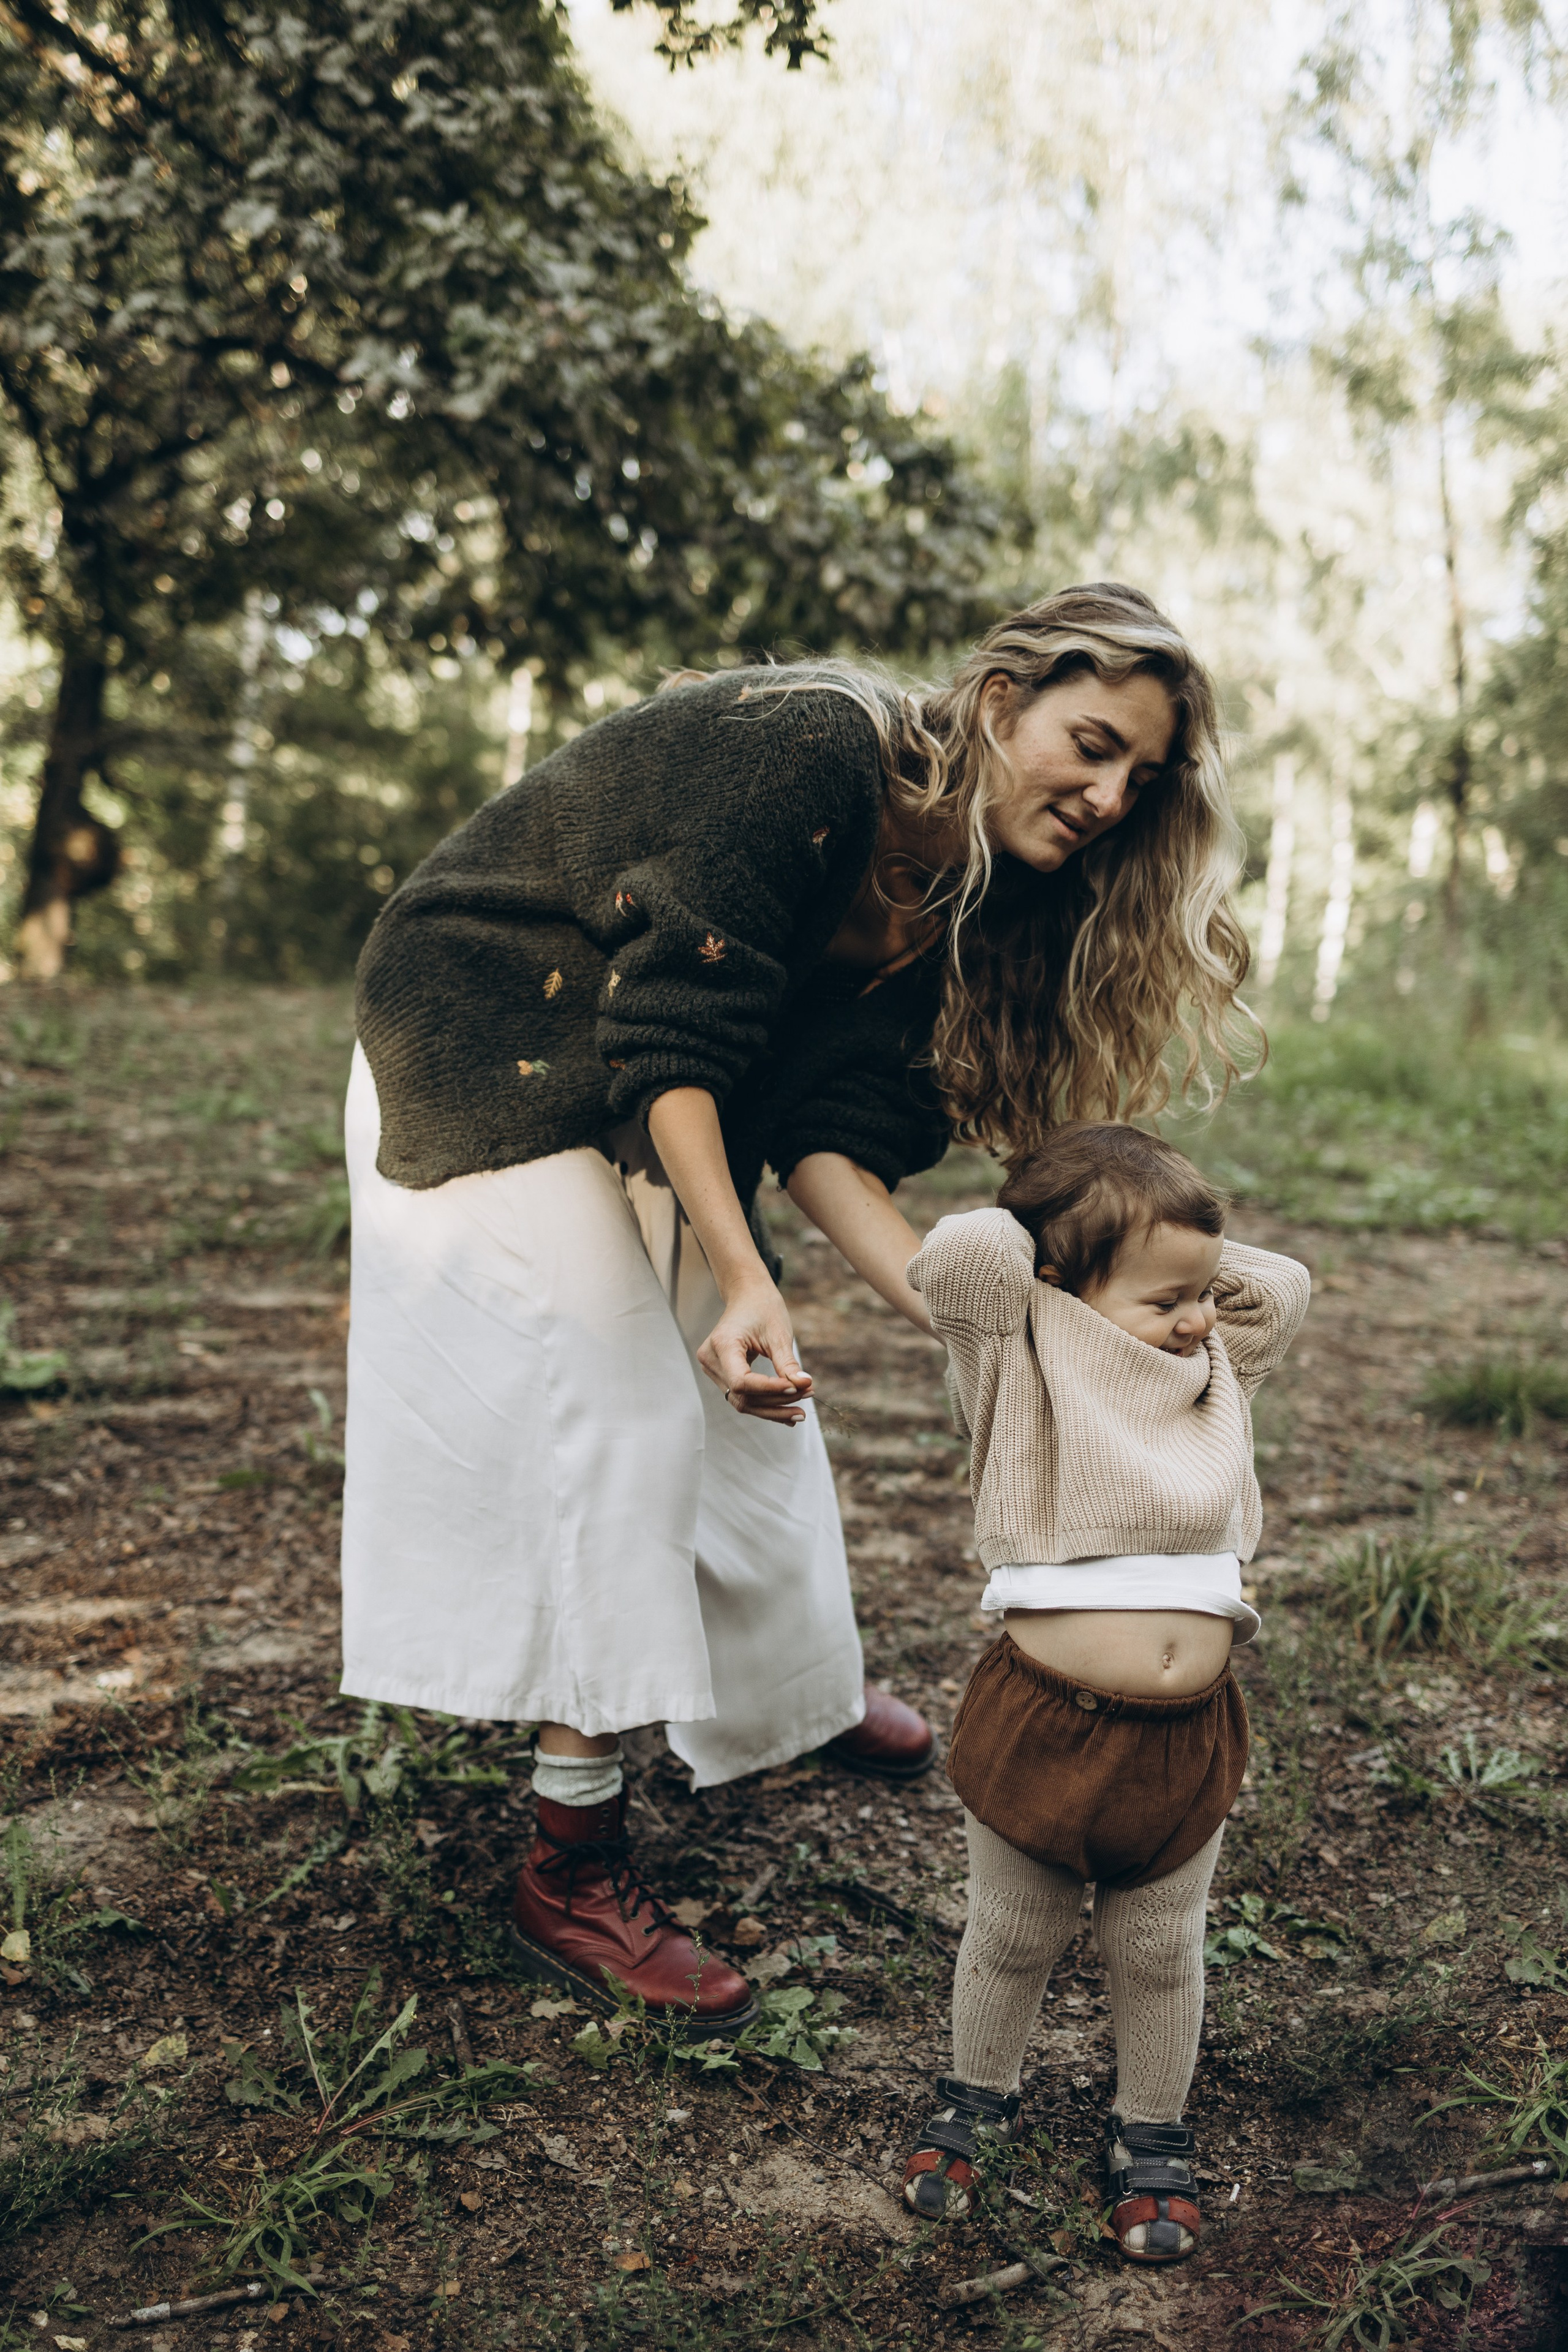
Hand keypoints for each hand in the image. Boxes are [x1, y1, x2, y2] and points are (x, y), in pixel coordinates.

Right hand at [696, 1278, 812, 1424]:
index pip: (742, 1381)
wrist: (747, 1296)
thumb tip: (804, 1385)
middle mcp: (711, 1359)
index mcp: (722, 1344)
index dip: (771, 1389)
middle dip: (777, 1402)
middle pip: (742, 1396)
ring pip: (742, 1402)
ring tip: (801, 1410)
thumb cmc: (762, 1308)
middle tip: (808, 1395)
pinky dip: (765, 1404)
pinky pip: (742, 1397)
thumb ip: (787, 1363)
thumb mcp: (778, 1333)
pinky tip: (788, 1412)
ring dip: (773, 1408)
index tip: (798, 1387)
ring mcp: (712, 1369)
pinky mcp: (721, 1375)